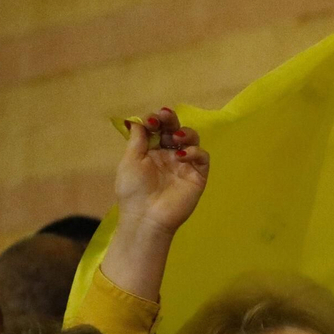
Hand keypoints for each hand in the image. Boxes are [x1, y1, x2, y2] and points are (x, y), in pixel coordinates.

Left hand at [115, 106, 209, 239]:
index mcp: (152, 151)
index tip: (151, 120)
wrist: (146, 216)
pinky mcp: (197, 176)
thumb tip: (137, 120)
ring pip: (192, 140)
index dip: (155, 120)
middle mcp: (169, 155)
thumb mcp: (130, 161)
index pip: (158, 128)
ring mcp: (184, 165)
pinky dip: (196, 152)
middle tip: (165, 116)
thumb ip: (137, 140)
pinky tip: (183, 156)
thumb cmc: (133, 190)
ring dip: (185, 133)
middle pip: (175, 129)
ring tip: (175, 138)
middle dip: (171, 119)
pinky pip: (203, 158)